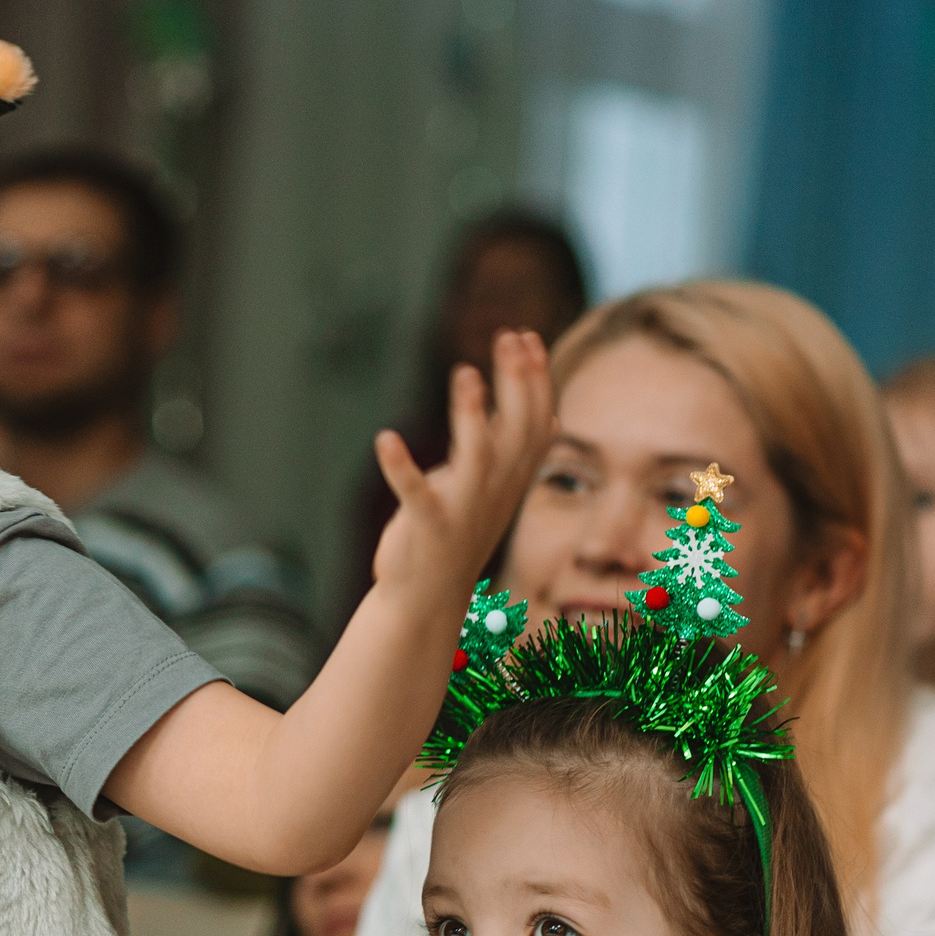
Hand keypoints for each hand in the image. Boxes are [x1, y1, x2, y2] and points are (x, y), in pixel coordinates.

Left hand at [368, 329, 553, 608]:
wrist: (428, 599)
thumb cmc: (456, 536)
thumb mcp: (492, 491)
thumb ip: (512, 454)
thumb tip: (550, 422)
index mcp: (509, 480)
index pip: (537, 423)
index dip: (536, 380)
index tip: (527, 336)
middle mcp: (495, 493)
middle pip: (516, 431)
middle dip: (516, 382)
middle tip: (508, 337)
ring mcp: (463, 511)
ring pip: (477, 458)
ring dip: (472, 415)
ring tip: (463, 373)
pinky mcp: (428, 528)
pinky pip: (416, 495)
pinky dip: (400, 468)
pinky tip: (385, 439)